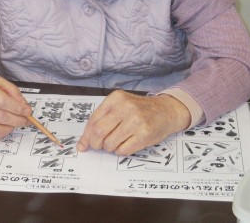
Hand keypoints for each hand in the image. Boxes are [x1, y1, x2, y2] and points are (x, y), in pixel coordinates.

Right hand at [0, 66, 31, 141]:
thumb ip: (12, 91)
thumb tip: (23, 106)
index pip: (2, 101)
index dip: (18, 108)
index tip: (28, 111)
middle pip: (0, 117)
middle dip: (18, 120)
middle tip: (26, 120)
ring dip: (10, 128)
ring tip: (15, 123)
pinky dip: (1, 134)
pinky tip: (4, 127)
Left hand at [76, 90, 190, 155]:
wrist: (166, 110)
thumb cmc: (140, 110)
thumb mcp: (120, 106)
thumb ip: (102, 120)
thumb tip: (83, 143)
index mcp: (116, 98)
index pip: (93, 120)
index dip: (86, 136)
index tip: (83, 145)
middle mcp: (125, 107)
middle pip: (99, 132)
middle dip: (96, 144)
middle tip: (100, 146)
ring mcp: (136, 121)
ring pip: (110, 143)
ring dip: (109, 148)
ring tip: (117, 142)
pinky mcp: (144, 134)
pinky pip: (123, 150)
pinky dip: (120, 151)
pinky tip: (126, 144)